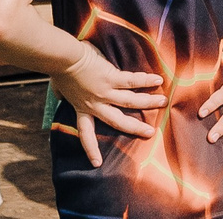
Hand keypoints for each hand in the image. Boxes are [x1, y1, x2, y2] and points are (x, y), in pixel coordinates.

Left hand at [51, 45, 165, 165]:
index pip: (86, 134)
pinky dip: (145, 81)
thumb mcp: (59, 88)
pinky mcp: (111, 78)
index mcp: (82, 108)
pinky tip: (158, 80)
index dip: (91, 148)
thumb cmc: (59, 69)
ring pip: (129, 101)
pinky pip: (131, 81)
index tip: (97, 164)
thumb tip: (59, 95)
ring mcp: (105, 92)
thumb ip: (63, 94)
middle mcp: (95, 104)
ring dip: (148, 102)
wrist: (62, 59)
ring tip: (163, 102)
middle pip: (117, 121)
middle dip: (135, 128)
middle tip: (150, 133)